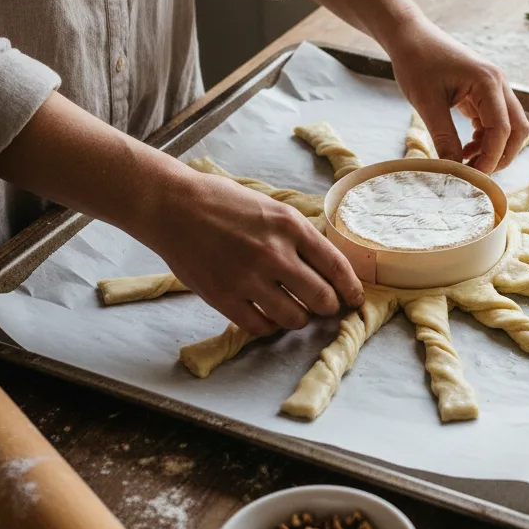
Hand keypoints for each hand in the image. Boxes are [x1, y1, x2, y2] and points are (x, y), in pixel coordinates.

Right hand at [138, 166, 364, 335]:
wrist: (174, 206)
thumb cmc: (224, 202)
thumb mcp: (272, 208)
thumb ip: (299, 236)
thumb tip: (327, 266)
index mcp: (291, 226)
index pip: (336, 266)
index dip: (351, 288)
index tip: (354, 299)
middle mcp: (275, 254)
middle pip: (322, 298)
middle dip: (329, 307)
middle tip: (324, 307)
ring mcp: (249, 279)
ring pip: (295, 318)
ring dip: (299, 318)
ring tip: (294, 311)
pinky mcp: (224, 298)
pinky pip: (260, 327)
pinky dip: (269, 326)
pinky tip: (267, 315)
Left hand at [387, 17, 528, 173]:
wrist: (410, 36)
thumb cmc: (416, 62)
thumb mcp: (427, 103)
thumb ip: (444, 138)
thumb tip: (454, 171)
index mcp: (488, 82)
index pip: (502, 130)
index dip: (490, 158)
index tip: (472, 178)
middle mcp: (499, 83)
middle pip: (518, 130)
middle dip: (502, 156)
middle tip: (477, 176)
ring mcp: (494, 87)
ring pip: (509, 127)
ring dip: (494, 148)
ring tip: (467, 163)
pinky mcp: (484, 92)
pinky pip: (495, 121)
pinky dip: (485, 138)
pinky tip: (465, 149)